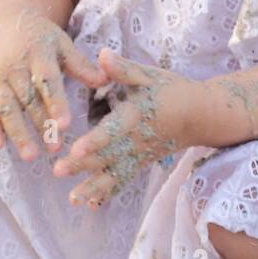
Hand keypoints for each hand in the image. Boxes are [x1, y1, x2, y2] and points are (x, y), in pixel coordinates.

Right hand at [0, 10, 107, 161]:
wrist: (3, 22)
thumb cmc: (41, 36)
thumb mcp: (62, 43)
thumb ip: (81, 65)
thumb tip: (107, 80)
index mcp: (37, 52)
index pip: (47, 80)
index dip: (56, 103)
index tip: (66, 124)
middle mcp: (15, 67)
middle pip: (28, 99)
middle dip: (40, 124)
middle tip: (55, 148)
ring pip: (8, 108)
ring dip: (18, 133)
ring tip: (31, 156)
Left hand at [52, 49, 199, 208]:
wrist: (200, 114)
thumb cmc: (172, 90)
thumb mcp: (149, 75)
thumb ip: (124, 69)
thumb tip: (101, 54)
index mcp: (135, 114)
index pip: (113, 129)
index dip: (95, 140)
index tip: (76, 148)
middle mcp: (136, 139)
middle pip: (107, 154)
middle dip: (82, 165)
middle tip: (58, 171)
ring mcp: (139, 154)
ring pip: (114, 173)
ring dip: (93, 186)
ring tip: (73, 199)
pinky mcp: (142, 162)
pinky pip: (124, 179)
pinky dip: (109, 192)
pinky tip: (91, 204)